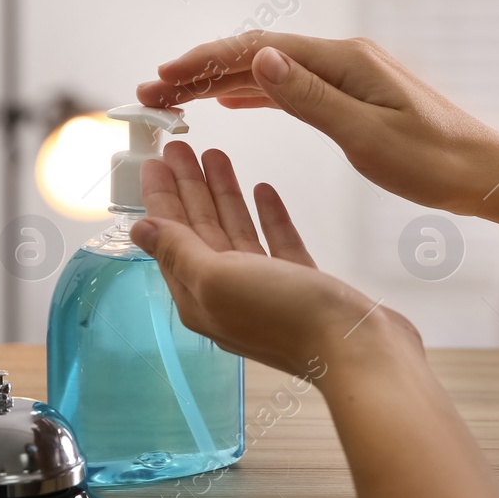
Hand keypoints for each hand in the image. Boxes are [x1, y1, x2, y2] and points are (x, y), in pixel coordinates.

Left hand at [131, 141, 419, 379]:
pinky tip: (263, 190)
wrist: (358, 350)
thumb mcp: (219, 278)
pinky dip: (266, 215)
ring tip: (216, 156)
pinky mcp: (300, 285)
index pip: (170, 237)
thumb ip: (179, 250)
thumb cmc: (288, 316)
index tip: (154, 161)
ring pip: (236, 232)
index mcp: (199, 296)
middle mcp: (226, 293)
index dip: (161, 197)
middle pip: (200, 230)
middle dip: (189, 187)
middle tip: (181, 148)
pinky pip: (275, 242)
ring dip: (224, 194)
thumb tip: (140, 229)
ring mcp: (264, 289)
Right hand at [136, 32, 498, 219]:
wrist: (489, 174)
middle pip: (256, 55)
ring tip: (176, 97)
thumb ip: (309, 97)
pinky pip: (291, 85)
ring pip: (270, 69)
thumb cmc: (437, 162)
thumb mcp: (367, 136)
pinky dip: (254, 91)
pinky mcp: (355, 96)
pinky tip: (233, 100)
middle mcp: (343, 59)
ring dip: (221, 81)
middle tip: (151, 90)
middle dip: (200, 70)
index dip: (204, 61)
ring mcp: (349, 75)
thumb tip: (258, 57)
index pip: (257, 50)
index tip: (162, 76)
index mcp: (343, 61)